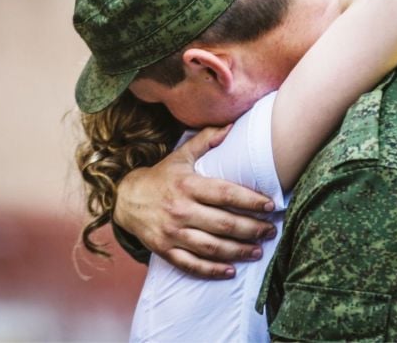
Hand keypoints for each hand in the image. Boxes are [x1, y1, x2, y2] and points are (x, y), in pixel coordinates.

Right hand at [113, 126, 277, 278]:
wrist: (125, 199)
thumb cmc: (161, 176)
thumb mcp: (181, 155)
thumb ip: (206, 140)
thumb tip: (231, 125)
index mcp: (187, 185)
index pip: (225, 194)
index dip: (250, 200)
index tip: (270, 205)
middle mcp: (180, 210)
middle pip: (223, 223)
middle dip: (252, 228)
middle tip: (271, 230)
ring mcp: (172, 232)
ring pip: (211, 247)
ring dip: (238, 251)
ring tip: (258, 250)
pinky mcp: (165, 250)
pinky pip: (191, 264)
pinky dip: (212, 270)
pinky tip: (231, 270)